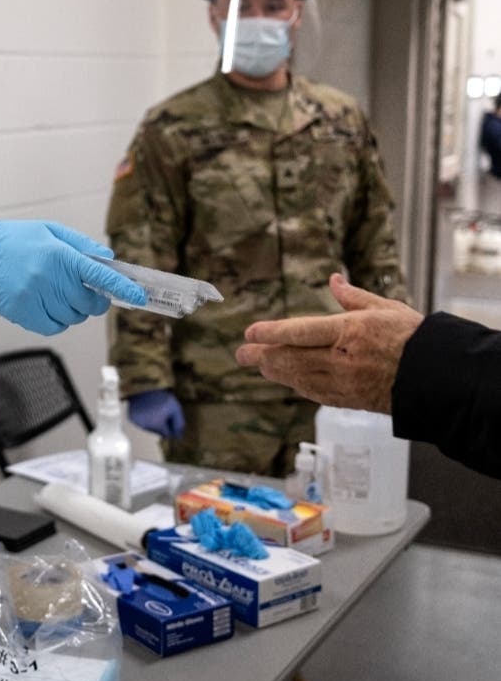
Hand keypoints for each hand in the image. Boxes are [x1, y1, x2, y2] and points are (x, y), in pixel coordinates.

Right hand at [0, 219, 146, 335]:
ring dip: (74, 311)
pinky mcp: (22, 313)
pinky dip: (58, 321)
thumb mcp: (50, 231)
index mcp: (59, 255)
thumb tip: (108, 261)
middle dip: (95, 302)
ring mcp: (34, 297)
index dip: (122, 288)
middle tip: (89, 295)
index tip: (139, 297)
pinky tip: (50, 307)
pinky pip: (53, 327)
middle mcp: (49, 277)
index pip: (99, 275)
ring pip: (72, 317)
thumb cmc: (14, 239)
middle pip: (88, 303)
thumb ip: (81, 245)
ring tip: (61, 296)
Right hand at [127, 389, 184, 438]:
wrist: (144, 385)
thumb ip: (179, 423)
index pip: (167, 434)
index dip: (171, 425)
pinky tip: (146, 409)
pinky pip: (141, 423)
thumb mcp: (175, 408)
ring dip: (153, 421)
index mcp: (157, 424)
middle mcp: (145, 426)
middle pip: (158, 432)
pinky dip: (144, 418)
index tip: (169, 415)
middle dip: (162, 424)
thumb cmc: (161, 396)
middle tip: (161, 410)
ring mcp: (137, 423)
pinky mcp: (131, 419)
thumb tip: (178, 437)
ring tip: (153, 408)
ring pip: (149, 428)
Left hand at [235, 273, 423, 412]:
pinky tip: (285, 379)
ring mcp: (344, 382)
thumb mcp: (386, 309)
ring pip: (298, 377)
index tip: (250, 331)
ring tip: (257, 364)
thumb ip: (354, 298)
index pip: (302, 331)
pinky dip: (296, 384)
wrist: (438, 378)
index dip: (272, 332)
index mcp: (351, 332)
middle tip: (242, 353)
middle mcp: (343, 359)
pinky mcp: (348, 400)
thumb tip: (334, 280)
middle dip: (262, 355)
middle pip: (292, 357)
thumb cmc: (414, 339)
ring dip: (274, 371)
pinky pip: (314, 392)